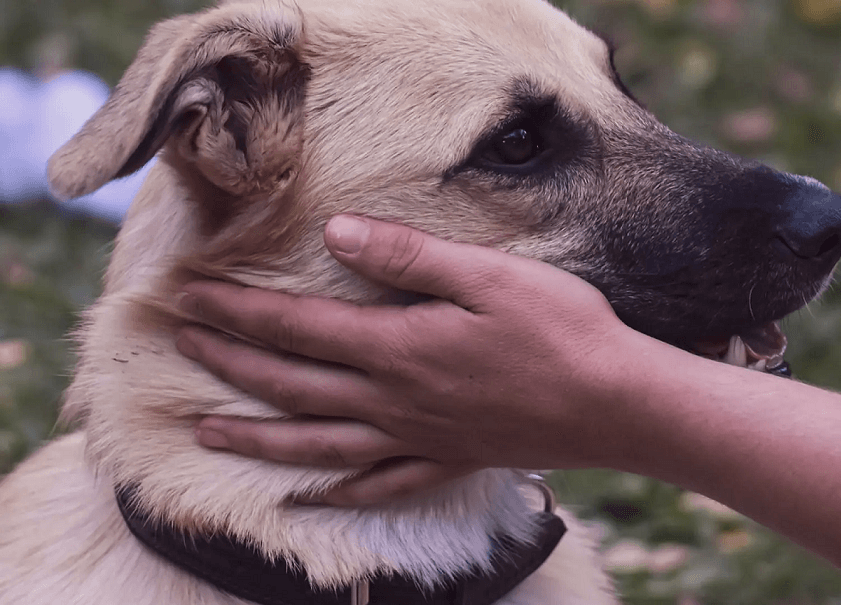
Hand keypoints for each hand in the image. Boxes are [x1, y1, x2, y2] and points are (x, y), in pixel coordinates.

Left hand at [177, 215, 642, 504]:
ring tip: (205, 430)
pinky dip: (336, 494)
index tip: (191, 294)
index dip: (240, 309)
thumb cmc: (561, 331)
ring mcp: (418, 439)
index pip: (298, 326)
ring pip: (317, 443)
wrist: (616, 404)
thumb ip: (408, 257)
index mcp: (400, 347)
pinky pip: (378, 486)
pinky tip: (306, 497)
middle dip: (231, 361)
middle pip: (293, 384)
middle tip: (183, 342)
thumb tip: (337, 233)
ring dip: (256, 436)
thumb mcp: (489, 274)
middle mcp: (396, 401)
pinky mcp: (449, 461)